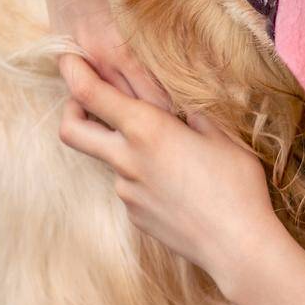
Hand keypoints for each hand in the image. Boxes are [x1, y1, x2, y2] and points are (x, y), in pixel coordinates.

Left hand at [57, 52, 281, 297]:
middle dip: (70, 109)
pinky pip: (131, 186)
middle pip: (72, 131)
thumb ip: (194, 113)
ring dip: (124, 146)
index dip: (74, 72)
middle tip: (83, 100)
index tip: (67, 58)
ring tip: (172, 151)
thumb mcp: (222, 135)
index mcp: (147, 130)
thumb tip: (180, 102)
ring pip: (110, 159)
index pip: (92, 95)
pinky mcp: (135, 215)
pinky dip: (144, 175)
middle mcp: (127, 160)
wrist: (236, 246)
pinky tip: (178, 183)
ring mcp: (127, 192)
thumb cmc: (236, 185)